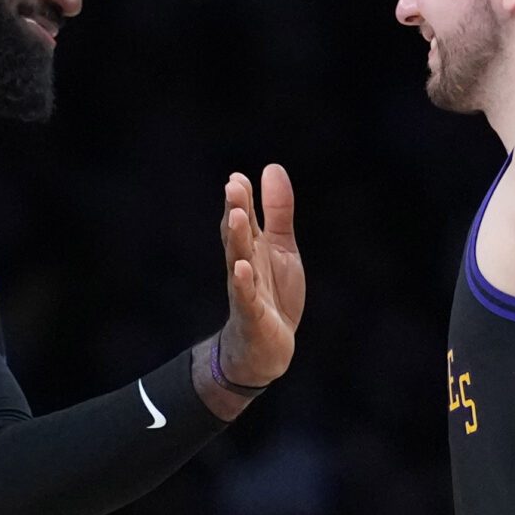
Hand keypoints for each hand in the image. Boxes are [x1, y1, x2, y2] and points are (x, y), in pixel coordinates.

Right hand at [213, 165, 303, 389]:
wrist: (267, 347)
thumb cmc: (272, 293)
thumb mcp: (282, 247)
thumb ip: (278, 211)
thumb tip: (271, 168)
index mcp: (252, 247)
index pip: (244, 218)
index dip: (241, 198)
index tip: (238, 178)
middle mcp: (245, 264)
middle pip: (238, 234)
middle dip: (235, 210)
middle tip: (232, 185)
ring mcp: (246, 289)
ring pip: (238, 260)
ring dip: (236, 239)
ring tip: (234, 216)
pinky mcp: (252, 314)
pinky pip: (245, 297)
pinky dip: (242, 282)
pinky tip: (241, 268)